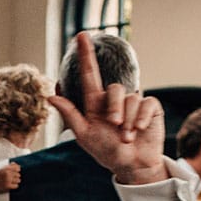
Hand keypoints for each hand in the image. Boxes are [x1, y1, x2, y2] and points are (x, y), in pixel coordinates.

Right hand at [0, 162, 21, 192]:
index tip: (15, 171)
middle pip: (18, 175)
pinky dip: (15, 186)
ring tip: (12, 181)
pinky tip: (11, 185)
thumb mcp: (2, 168)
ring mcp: (7, 180)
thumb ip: (10, 166)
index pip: (17, 168)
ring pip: (18, 180)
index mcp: (6, 168)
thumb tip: (19, 166)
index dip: (17, 170)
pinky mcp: (7, 186)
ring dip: (16, 181)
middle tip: (12, 177)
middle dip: (16, 176)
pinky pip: (16, 186)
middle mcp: (7, 174)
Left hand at [48, 32, 166, 184]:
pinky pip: (146, 104)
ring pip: (131, 99)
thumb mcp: (84, 136)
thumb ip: (70, 115)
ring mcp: (133, 103)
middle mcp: (115, 100)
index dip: (86, 55)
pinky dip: (141, 119)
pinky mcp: (150, 108)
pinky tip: (139, 130)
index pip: (89, 74)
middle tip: (114, 126)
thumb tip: (50, 96)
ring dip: (128, 121)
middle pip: (115, 90)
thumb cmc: (106, 151)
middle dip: (115, 109)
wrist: (131, 165)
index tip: (81, 35)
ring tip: (126, 137)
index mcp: (96, 103)